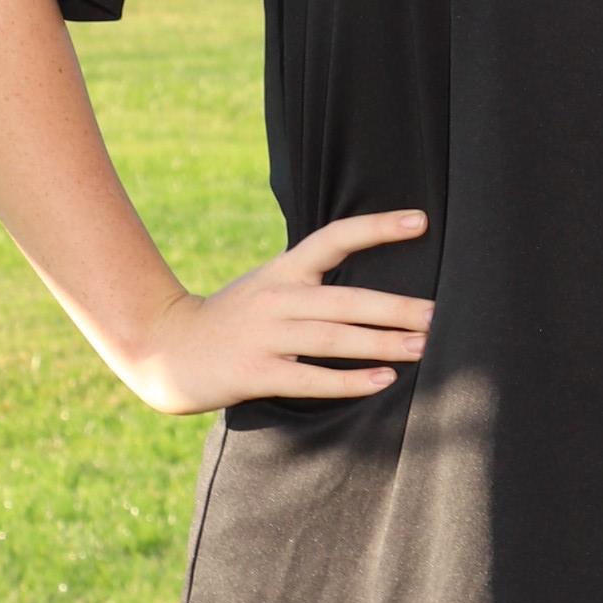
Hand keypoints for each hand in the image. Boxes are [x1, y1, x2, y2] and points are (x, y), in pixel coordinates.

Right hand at [111, 210, 433, 417]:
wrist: (165, 348)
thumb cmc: (233, 319)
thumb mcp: (268, 286)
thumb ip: (311, 282)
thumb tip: (374, 290)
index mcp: (284, 270)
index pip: (335, 238)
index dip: (377, 228)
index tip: (421, 221)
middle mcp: (276, 297)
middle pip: (345, 299)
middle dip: (395, 307)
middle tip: (437, 314)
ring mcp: (264, 336)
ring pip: (333, 339)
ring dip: (381, 343)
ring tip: (421, 347)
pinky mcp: (254, 373)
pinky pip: (309, 378)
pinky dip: (348, 380)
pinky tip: (382, 381)